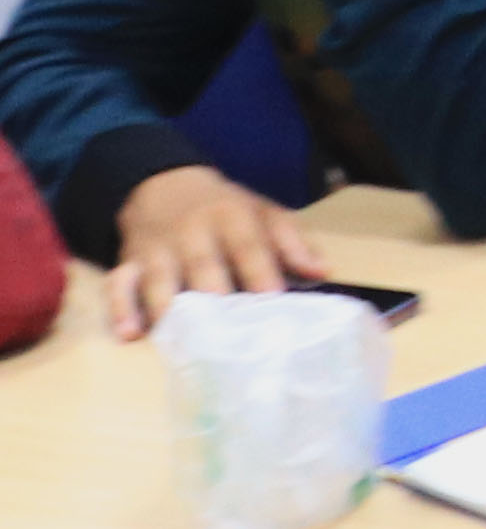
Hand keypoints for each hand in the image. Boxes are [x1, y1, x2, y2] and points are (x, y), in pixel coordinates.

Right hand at [100, 166, 330, 337]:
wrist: (164, 186)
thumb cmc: (226, 210)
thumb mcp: (265, 213)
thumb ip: (292, 243)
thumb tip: (322, 271)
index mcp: (230, 217)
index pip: (248, 246)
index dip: (260, 272)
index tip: (274, 301)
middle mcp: (191, 233)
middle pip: (202, 266)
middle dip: (215, 298)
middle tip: (231, 334)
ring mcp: (157, 250)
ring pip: (160, 280)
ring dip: (170, 309)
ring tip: (184, 342)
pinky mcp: (129, 264)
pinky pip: (119, 286)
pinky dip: (121, 309)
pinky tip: (130, 334)